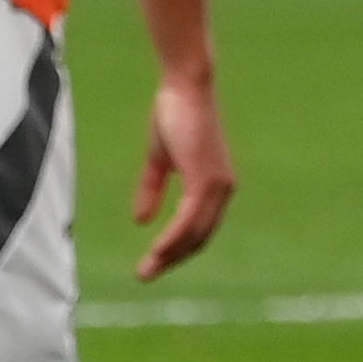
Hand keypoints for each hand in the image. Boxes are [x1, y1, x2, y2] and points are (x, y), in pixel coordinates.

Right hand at [129, 65, 233, 279]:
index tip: (154, 263)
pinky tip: (157, 251)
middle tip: (146, 275)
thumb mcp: (159, 159)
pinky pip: (188, 220)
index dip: (177, 249)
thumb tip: (140, 221)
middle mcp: (223, 190)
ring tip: (146, 271)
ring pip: (194, 234)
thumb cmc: (174, 114)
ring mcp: (217, 186)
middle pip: (199, 238)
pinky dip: (172, 238)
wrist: (185, 86)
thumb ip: (152, 189)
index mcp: (216, 186)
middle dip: (172, 259)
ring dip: (169, 255)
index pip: (199, 229)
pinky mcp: (205, 179)